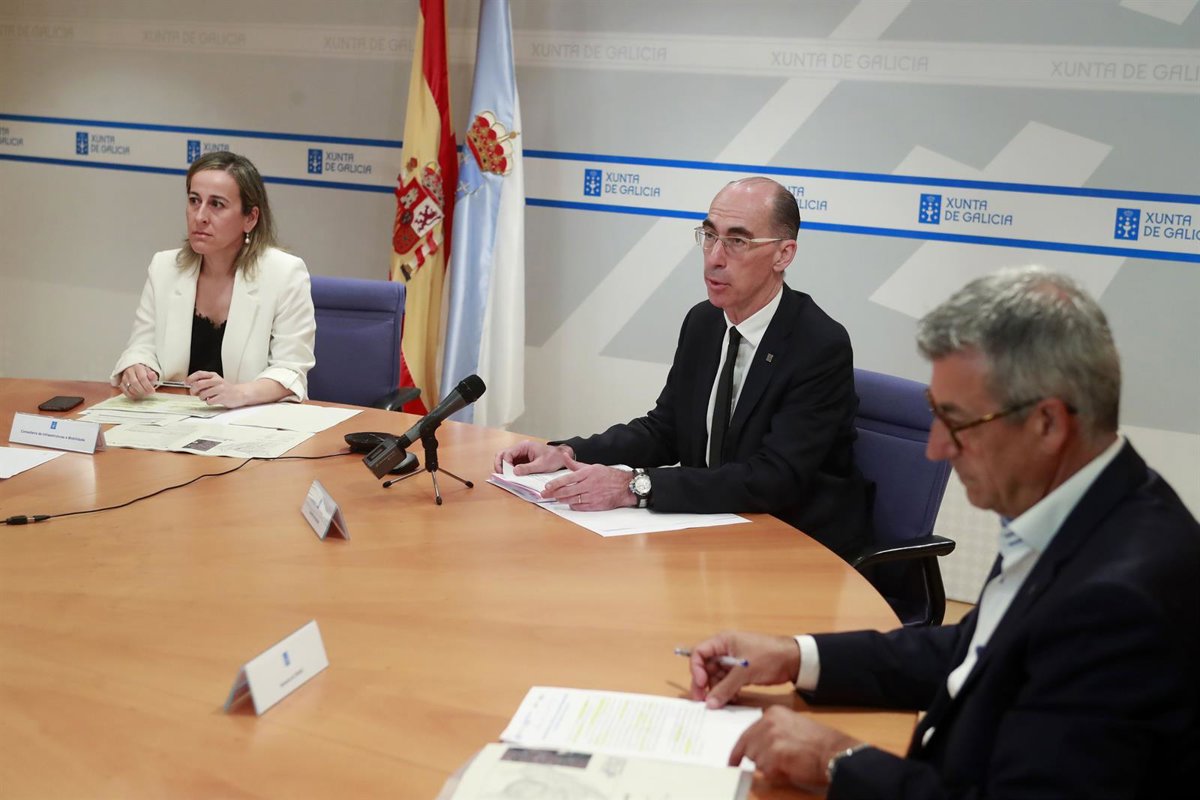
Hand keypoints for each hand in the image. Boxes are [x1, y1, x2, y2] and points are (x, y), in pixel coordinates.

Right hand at [119, 364, 158, 398]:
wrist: (134, 371)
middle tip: (148, 394)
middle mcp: (129, 372)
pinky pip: (125, 391)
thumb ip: (152, 375)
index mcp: (138, 367)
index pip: (142, 378)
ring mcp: (124, 378)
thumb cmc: (143, 373)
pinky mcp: (121, 383)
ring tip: (144, 394)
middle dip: (143, 390)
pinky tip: (137, 396)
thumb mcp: (150, 372)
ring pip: (129, 388)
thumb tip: (152, 375)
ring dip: (138, 393)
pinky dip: (131, 395)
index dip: (148, 386)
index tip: (152, 391)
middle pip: (135, 383)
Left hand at [187, 371, 248, 407]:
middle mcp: (217, 380)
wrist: (240, 393)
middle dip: (193, 390)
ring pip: (203, 394)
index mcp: (214, 375)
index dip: (191, 378)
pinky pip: (209, 401)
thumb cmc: (225, 389)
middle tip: (194, 393)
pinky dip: (209, 402)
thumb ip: (204, 381)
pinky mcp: (223, 397)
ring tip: (206, 397)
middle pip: (199, 384)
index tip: (186, 382)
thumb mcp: (215, 381)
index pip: (199, 374)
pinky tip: (213, 400)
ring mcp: (221, 389)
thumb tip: (190, 385)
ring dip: (201, 398)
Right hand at [493, 441, 573, 474]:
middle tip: (501, 475)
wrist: (562, 458)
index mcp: (524, 446)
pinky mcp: (522, 461)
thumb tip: (514, 471)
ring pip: (505, 460)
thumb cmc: (553, 458)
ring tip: (505, 477)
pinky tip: (511, 477)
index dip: (504, 463)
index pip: (507, 453)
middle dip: (499, 464)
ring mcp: (520, 455)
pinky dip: (509, 470)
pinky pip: (512, 465)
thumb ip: (528, 468)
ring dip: (503, 468)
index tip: (506, 473)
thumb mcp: (541, 465)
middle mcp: (520, 449)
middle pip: (503, 454)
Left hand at [541, 458, 637, 510]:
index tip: (547, 486)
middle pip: (567, 491)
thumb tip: (564, 455)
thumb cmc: (608, 475)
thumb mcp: (592, 466)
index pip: (568, 478)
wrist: (625, 487)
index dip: (556, 483)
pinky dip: (573, 505)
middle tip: (545, 495)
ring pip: (572, 499)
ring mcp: (592, 496)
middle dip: (554, 493)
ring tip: (556, 498)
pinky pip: (580, 506)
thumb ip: (575, 464)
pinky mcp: (596, 505)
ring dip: (562, 499)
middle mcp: (589, 484)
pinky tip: (569, 502)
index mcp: (587, 473)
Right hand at [688, 631, 800, 707]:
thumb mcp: (744, 672)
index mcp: (723, 642)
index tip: (701, 684)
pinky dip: (728, 692)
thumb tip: (710, 703)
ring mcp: (733, 662)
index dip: (696, 669)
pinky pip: (728, 683)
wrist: (794, 660)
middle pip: (706, 668)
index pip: (699, 653)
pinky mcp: (741, 672)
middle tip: (702, 702)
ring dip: (717, 691)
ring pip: (717, 678)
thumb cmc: (769, 656)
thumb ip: (725, 687)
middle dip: (704, 684)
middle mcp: (725, 650)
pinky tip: (732, 700)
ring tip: (720, 703)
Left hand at [729, 706, 861, 786]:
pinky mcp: (774, 753)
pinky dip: (776, 775)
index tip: (734, 761)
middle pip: (747, 747)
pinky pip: (766, 772)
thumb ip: (772, 732)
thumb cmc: (819, 743)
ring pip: (756, 761)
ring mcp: (770, 737)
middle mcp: (768, 722)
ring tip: (788, 764)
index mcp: (772, 713)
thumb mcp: (792, 727)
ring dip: (768, 768)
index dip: (739, 750)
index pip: (746, 733)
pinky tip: (790, 769)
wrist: (834, 752)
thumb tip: (757, 747)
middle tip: (774, 764)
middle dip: (758, 760)